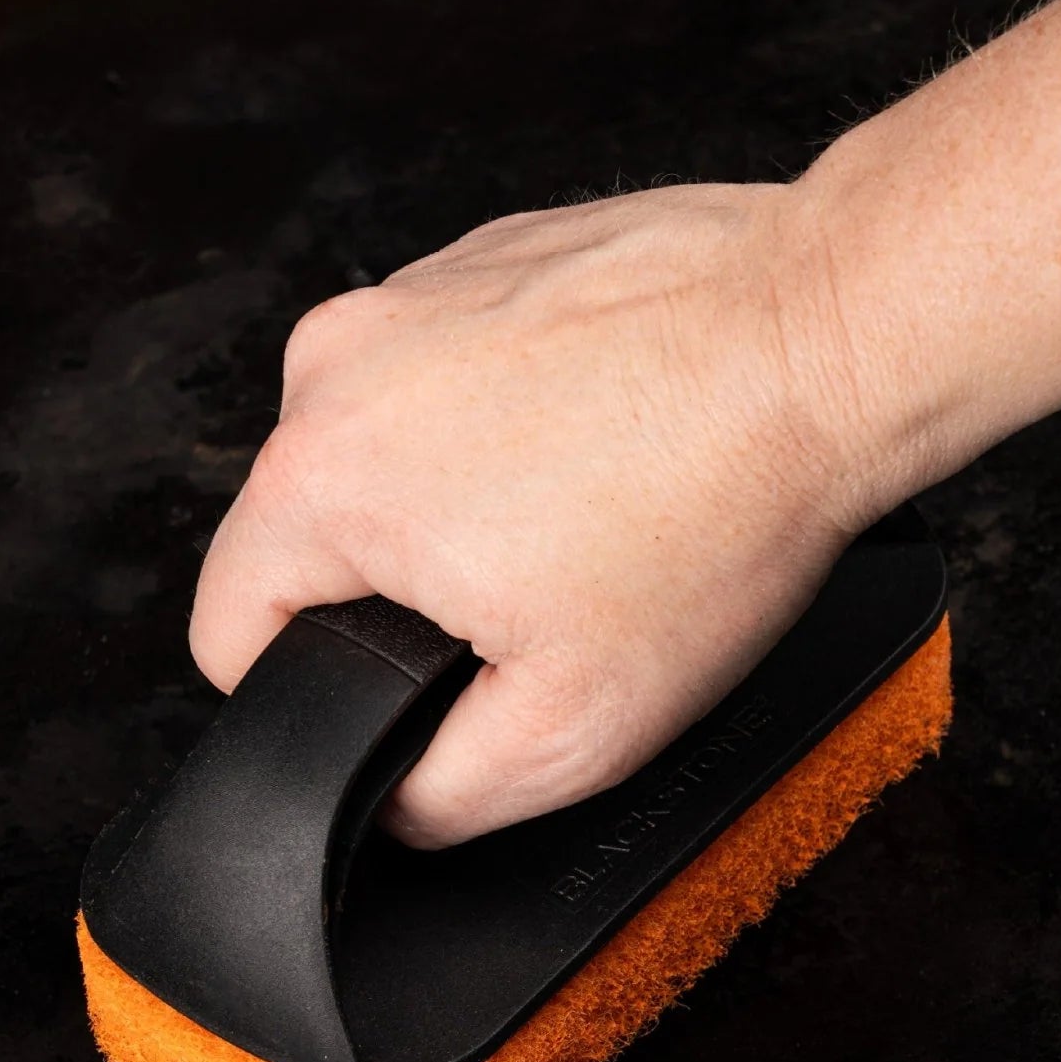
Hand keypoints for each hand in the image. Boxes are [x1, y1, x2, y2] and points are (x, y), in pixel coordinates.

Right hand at [188, 182, 901, 847]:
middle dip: (402, 593)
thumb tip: (389, 802)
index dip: (307, 692)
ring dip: (459, 500)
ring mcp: (410, 293)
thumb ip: (437, 797)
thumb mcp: (571, 730)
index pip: (227, 629)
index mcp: (319, 475)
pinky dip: (510, 421)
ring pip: (383, 456)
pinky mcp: (481, 258)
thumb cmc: (720, 508)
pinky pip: (450, 380)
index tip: (409, 685)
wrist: (833, 339)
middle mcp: (338, 360)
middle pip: (306, 540)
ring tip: (588, 511)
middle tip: (539, 599)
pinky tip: (608, 440)